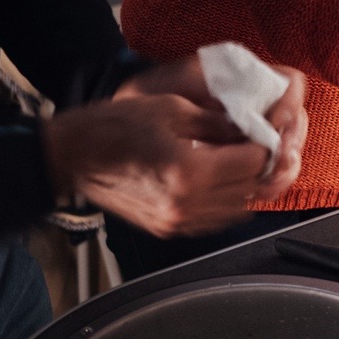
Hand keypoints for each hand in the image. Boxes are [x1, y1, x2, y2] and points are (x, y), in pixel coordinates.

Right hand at [45, 94, 292, 237]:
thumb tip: (249, 126)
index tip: (265, 130)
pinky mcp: (168, 228)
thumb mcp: (172, 110)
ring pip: (237, 210)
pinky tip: (221, 182)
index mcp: (189, 171)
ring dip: (246, 186)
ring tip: (239, 161)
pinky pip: (214, 222)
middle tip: (257, 144)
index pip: (253, 162)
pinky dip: (226, 203)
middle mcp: (186, 203)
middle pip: (250, 189)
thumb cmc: (114, 127)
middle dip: (259, 165)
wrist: (74, 157)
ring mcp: (177, 221)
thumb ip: (217, 122)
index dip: (264, 143)